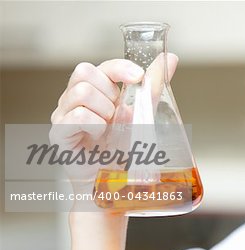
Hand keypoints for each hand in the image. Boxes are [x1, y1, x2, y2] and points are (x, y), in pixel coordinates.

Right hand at [54, 54, 177, 249]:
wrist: (114, 182)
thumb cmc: (124, 148)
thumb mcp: (142, 113)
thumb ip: (152, 86)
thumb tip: (172, 59)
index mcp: (94, 91)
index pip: (100, 66)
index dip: (119, 68)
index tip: (138, 77)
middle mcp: (74, 99)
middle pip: (85, 73)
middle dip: (110, 94)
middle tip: (118, 116)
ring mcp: (63, 114)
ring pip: (82, 93)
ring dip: (105, 112)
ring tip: (109, 130)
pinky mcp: (59, 133)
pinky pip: (75, 116)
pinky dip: (94, 125)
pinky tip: (100, 136)